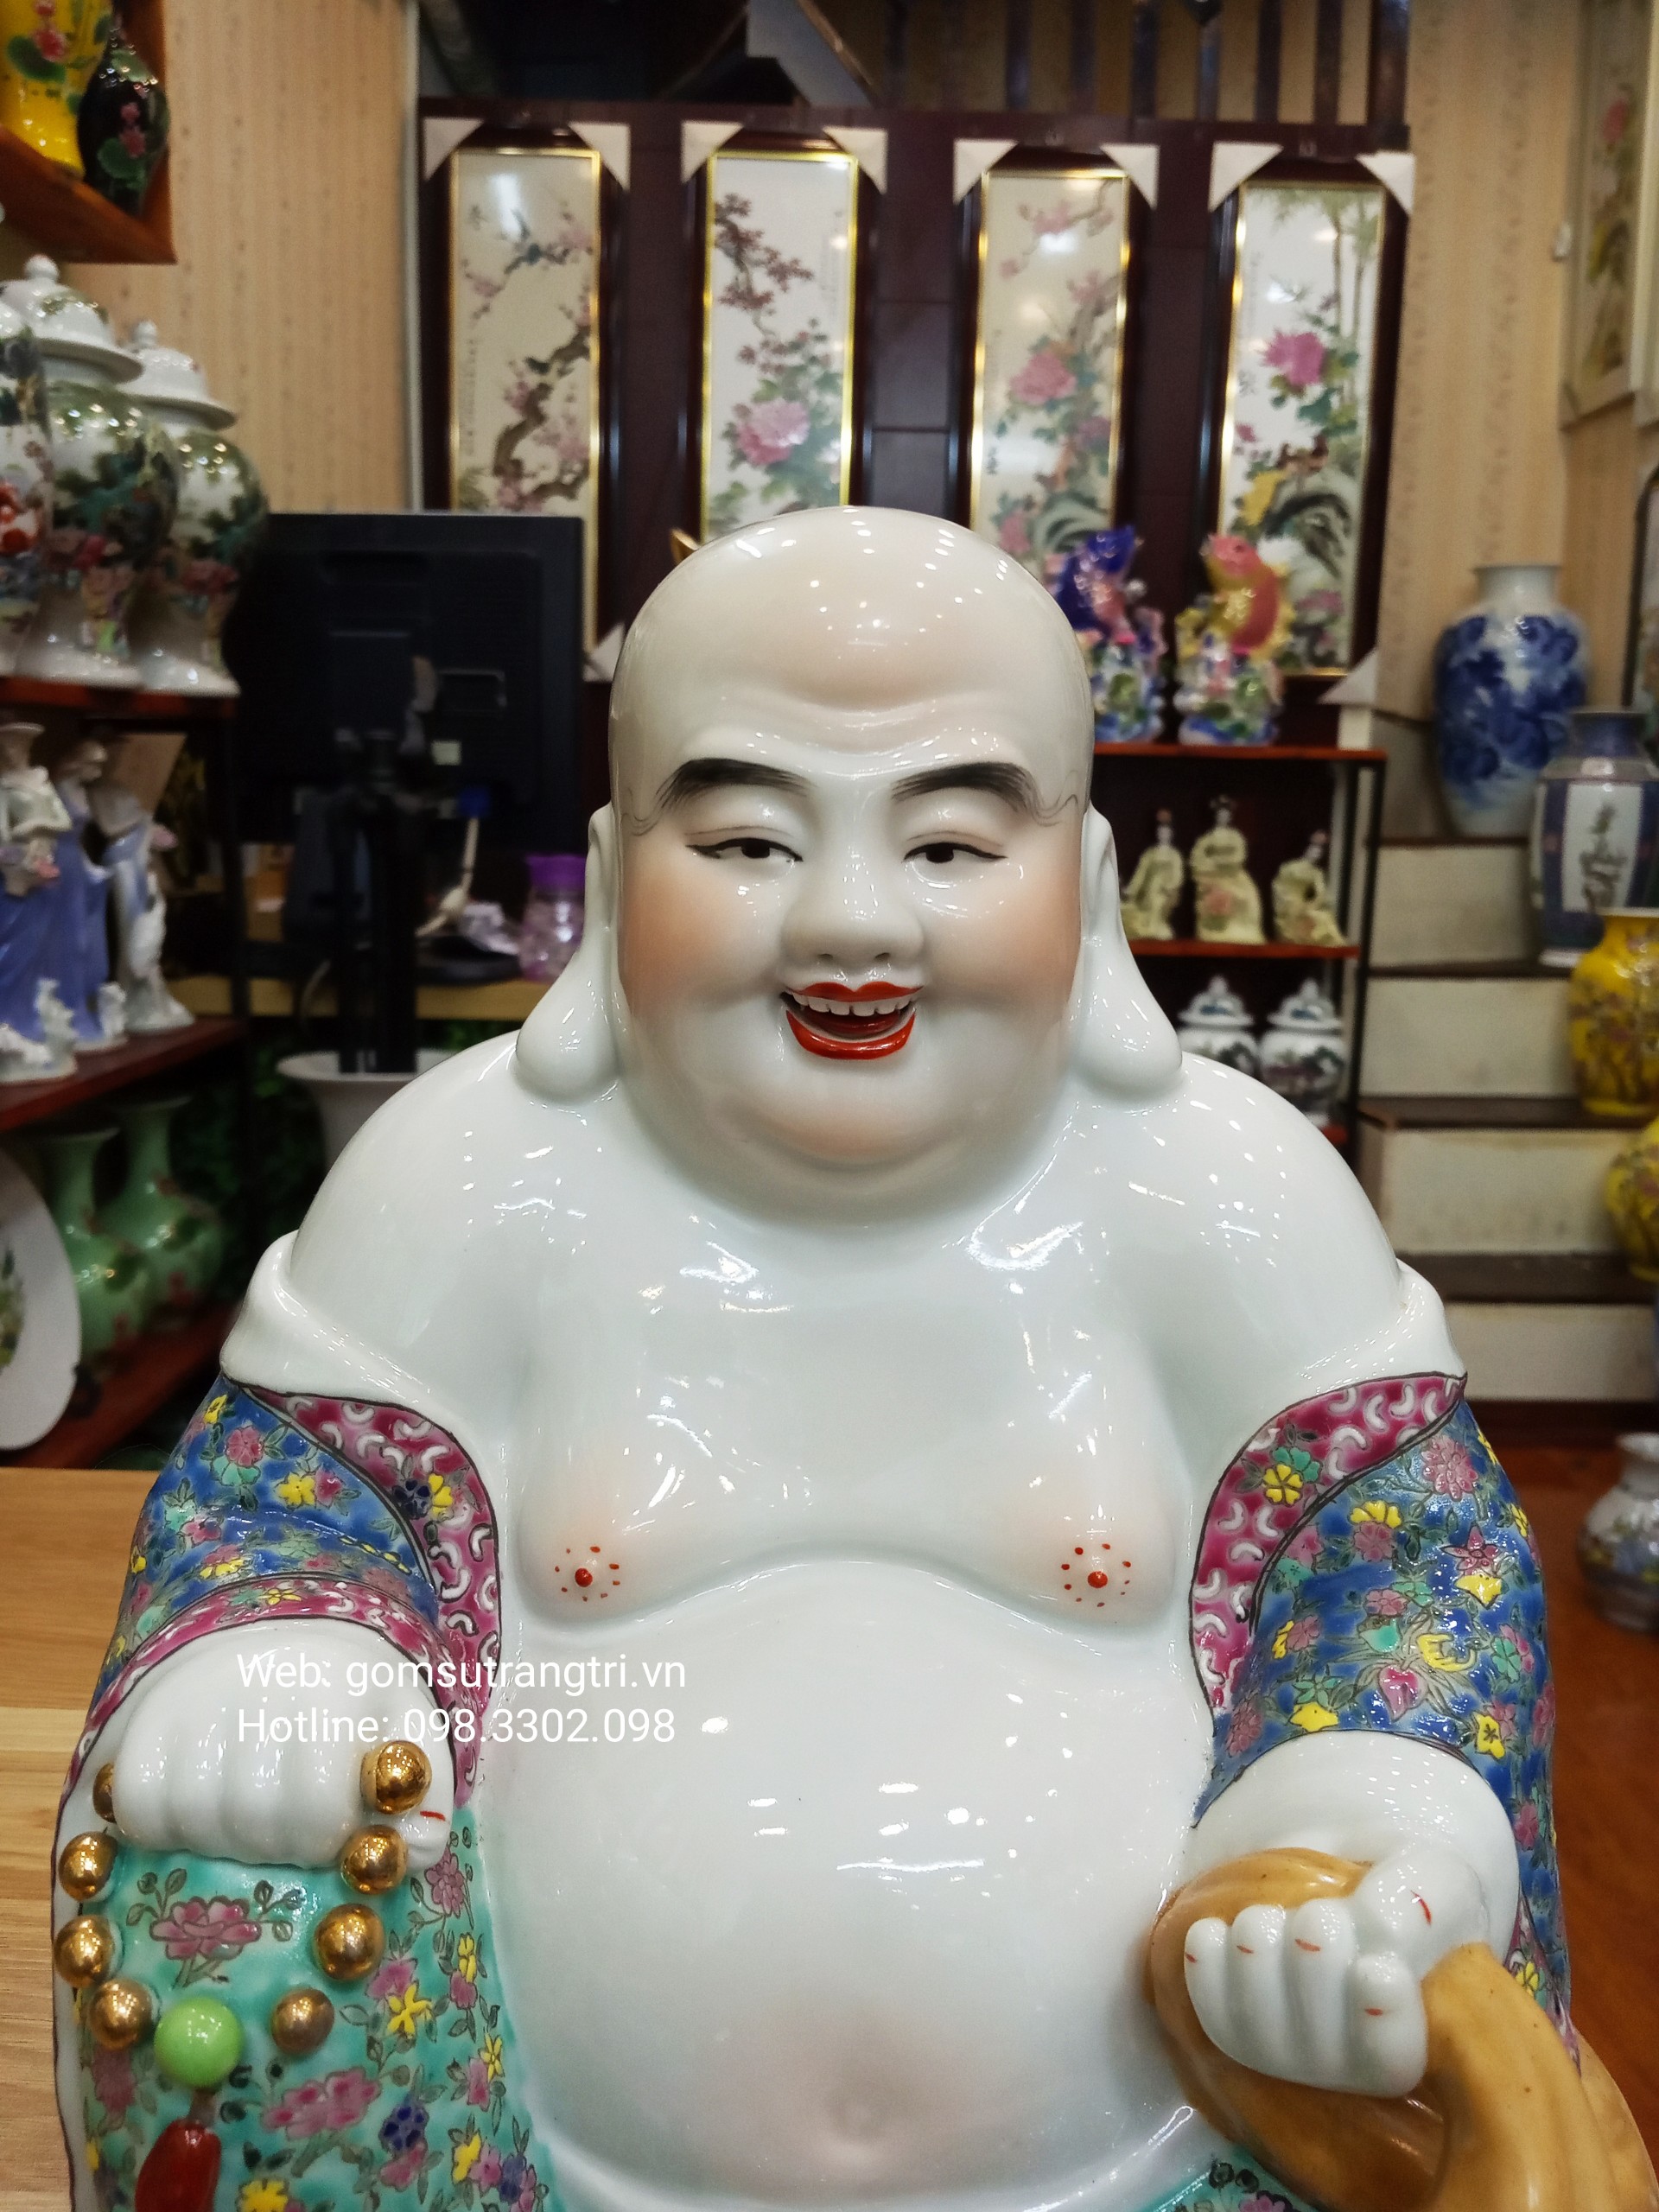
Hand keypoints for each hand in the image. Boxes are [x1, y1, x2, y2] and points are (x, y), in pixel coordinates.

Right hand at [98, 1621, 453, 1870]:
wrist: (279, 1631)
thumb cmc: (352, 1697)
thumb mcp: (408, 1725)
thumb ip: (430, 1789)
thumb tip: (420, 1851)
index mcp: (339, 1689)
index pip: (320, 1808)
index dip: (328, 1836)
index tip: (334, 1825)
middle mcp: (263, 1687)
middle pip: (256, 1821)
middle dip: (278, 1842)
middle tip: (289, 1824)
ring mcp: (197, 1702)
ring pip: (197, 1819)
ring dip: (224, 1837)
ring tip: (248, 1812)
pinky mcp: (146, 1720)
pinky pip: (141, 1807)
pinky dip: (163, 1824)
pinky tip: (198, 1806)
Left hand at [1181, 1841, 1490, 2095]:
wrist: (1343, 1880)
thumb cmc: (1397, 1890)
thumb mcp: (1434, 1881)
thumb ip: (1417, 1903)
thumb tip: (1371, 1925)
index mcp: (1418, 2035)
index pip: (1395, 2057)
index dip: (1383, 2021)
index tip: (1378, 1969)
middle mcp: (1354, 2067)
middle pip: (1322, 2042)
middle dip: (1316, 1963)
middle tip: (1321, 1915)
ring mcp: (1295, 2060)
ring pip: (1261, 2032)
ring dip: (1256, 1960)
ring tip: (1266, 1917)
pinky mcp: (1243, 2038)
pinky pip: (1215, 2018)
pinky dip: (1206, 1973)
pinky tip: (1211, 1931)